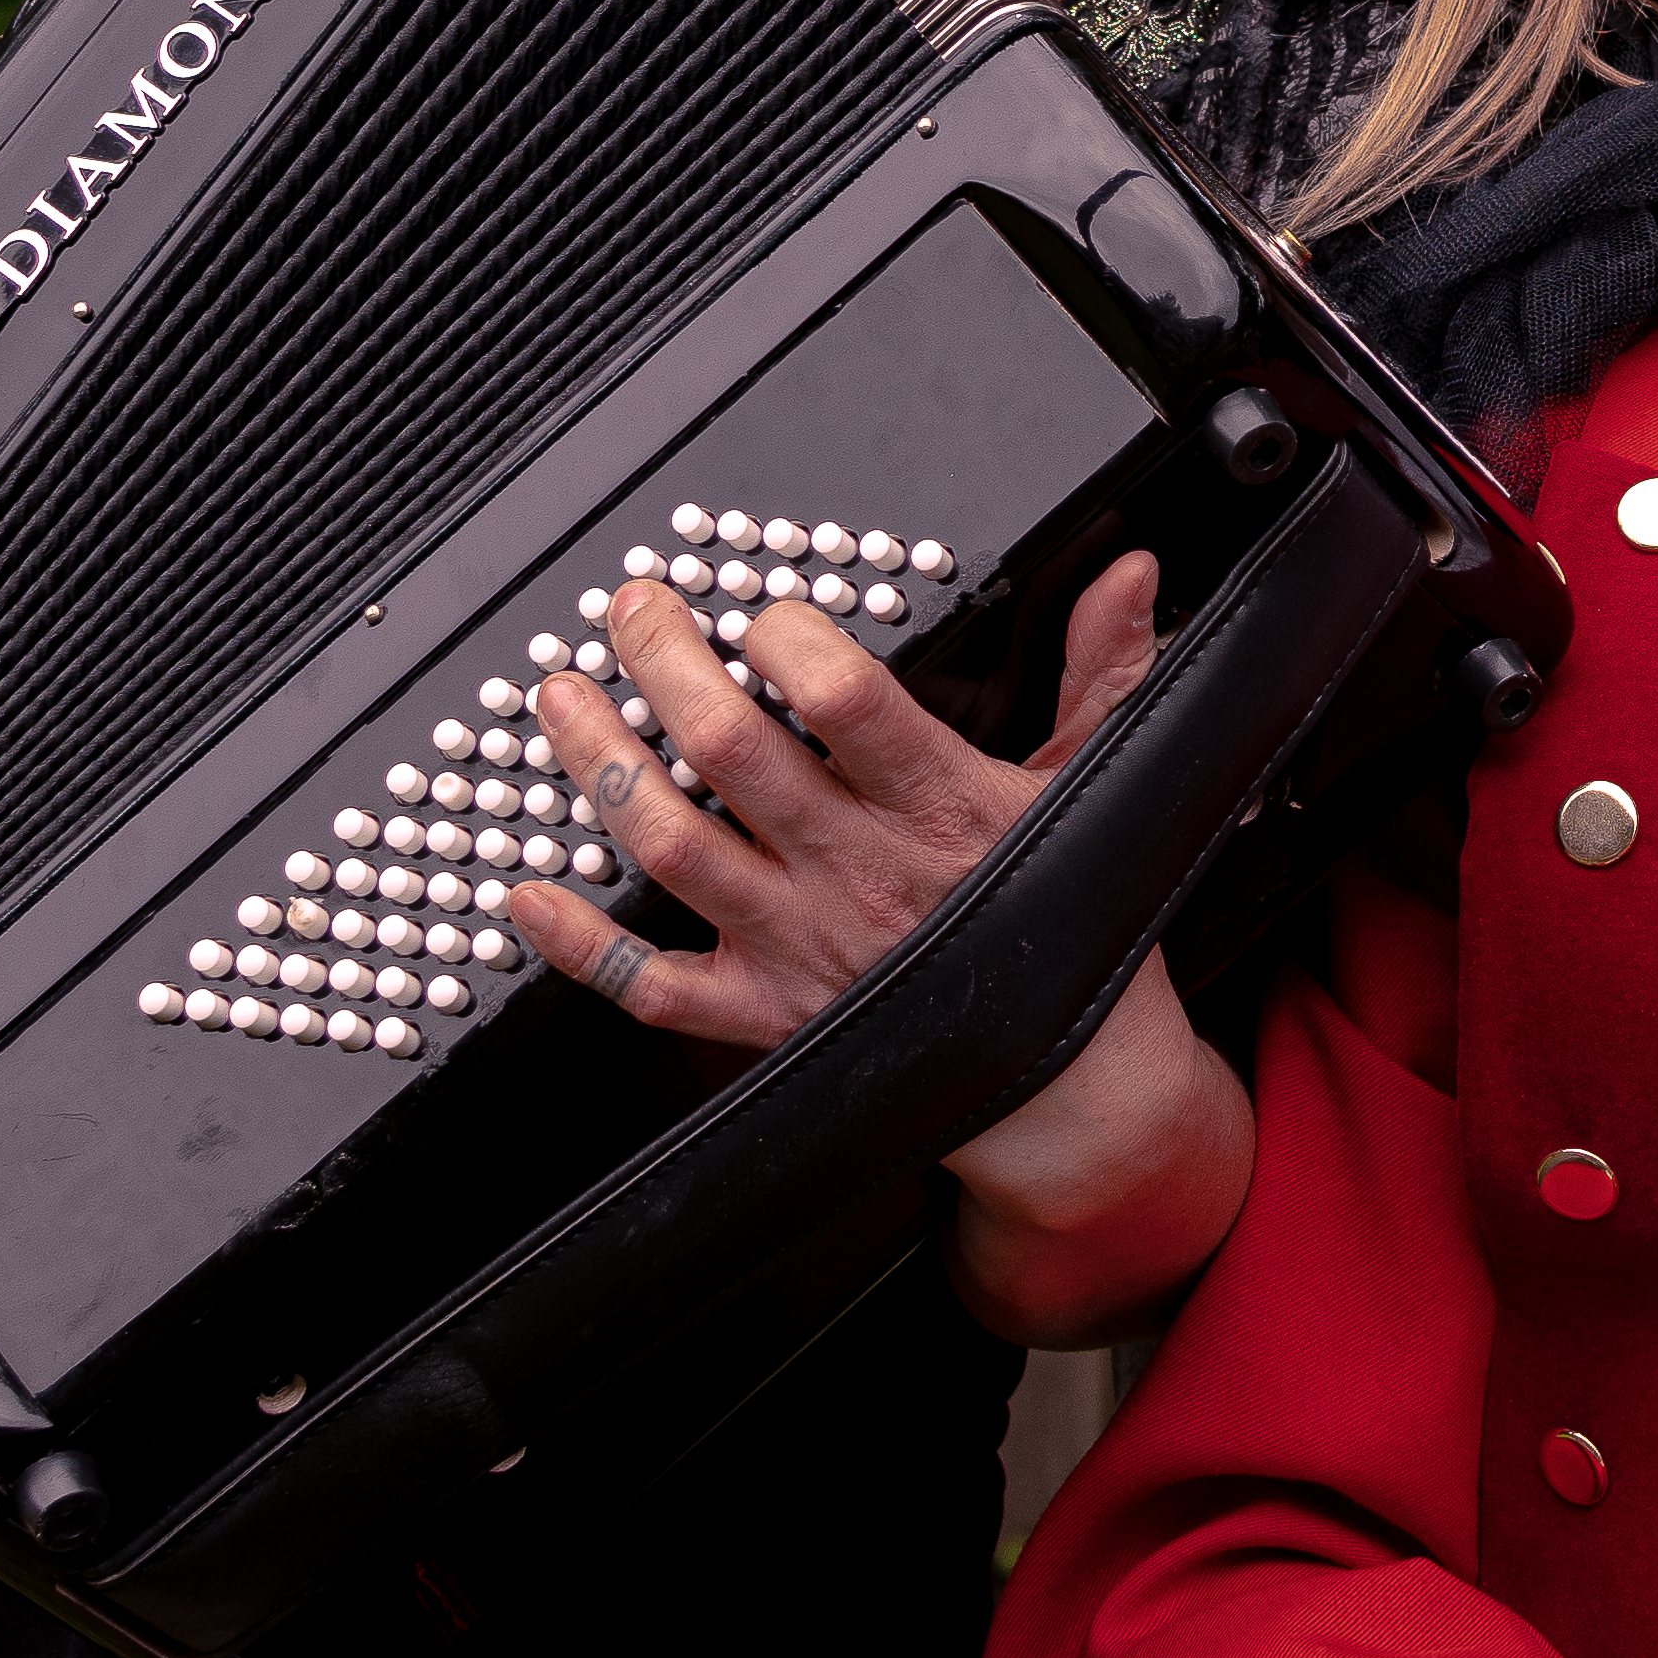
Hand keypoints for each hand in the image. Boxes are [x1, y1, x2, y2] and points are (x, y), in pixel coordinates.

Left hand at [505, 554, 1254, 1342]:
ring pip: (670, 845)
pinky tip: (526, 894)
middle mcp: (855, 870)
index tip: (762, 606)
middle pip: (731, 751)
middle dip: (664, 665)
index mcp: (939, 805)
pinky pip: (648, 984)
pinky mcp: (762, 1012)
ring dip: (600, 768)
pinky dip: (578, 944)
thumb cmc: (1077, 912)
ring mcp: (797, 944)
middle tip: (632, 610)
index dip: (790, 640)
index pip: (847, 700)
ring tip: (562, 702)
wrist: (1071, 1084)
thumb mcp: (1098, 780)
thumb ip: (1103, 669)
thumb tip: (1131, 572)